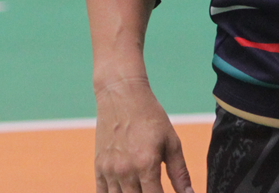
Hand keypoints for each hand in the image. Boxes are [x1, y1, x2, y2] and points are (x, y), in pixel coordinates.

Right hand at [94, 77, 193, 192]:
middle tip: (154, 190)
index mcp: (146, 165)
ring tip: (142, 189)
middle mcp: (125, 171)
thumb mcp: (171, 142)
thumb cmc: (150, 116)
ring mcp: (109, 170)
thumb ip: (180, 172)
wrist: (121, 95)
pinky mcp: (99, 167)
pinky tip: (124, 191)